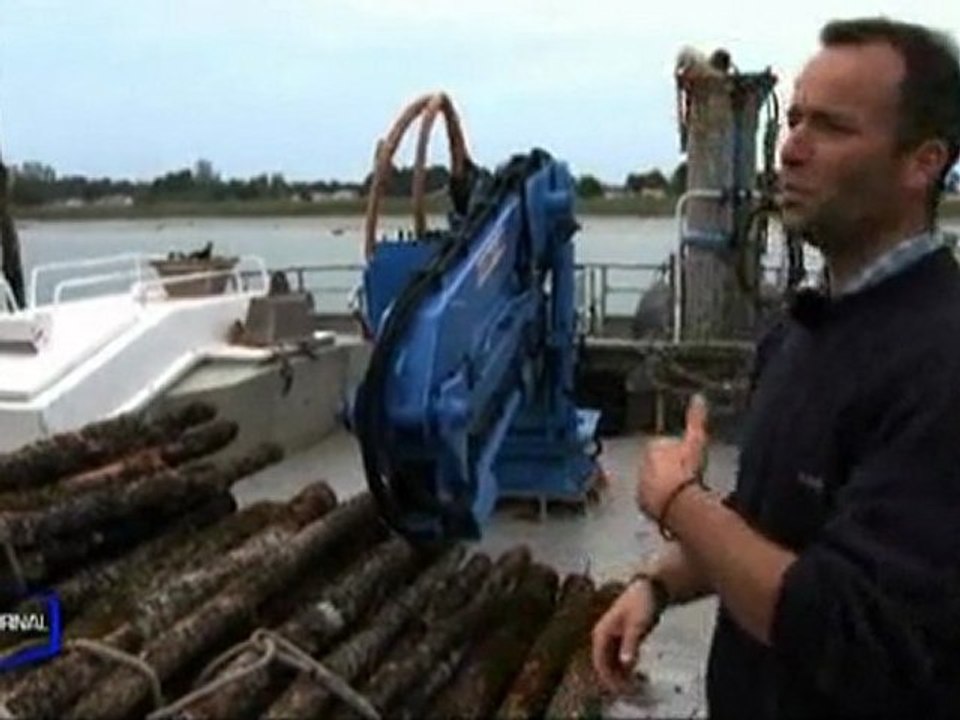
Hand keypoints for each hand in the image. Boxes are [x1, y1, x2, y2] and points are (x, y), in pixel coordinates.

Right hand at [591, 580, 660, 691]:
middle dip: (614, 680)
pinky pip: (617, 657)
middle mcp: (603, 635)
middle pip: (603, 664)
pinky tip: (634, 673)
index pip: (599, 662)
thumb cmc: (642, 602)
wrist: (650, 589)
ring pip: (610, 662)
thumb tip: (626, 662)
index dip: (608, 679)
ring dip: (619, 674)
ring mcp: (611, 636)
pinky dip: (624, 667)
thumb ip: (631, 645)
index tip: (620, 690)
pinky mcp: (620, 636)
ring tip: (632, 685)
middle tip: (628, 691)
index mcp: (602, 632)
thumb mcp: (638, 626)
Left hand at [635, 394, 708, 520]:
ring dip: (665, 487)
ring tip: (682, 494)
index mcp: (653, 447)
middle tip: (687, 479)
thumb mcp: (695, 440)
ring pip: (654, 483)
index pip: (666, 447)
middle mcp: (642, 464)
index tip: (689, 462)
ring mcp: (640, 484)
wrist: (674, 499)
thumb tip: (699, 397)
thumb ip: (695, 419)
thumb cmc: (685, 468)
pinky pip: (653, 500)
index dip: (679, 454)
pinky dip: (661, 502)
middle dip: (670, 470)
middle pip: (659, 465)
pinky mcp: (642, 503)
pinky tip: (674, 505)